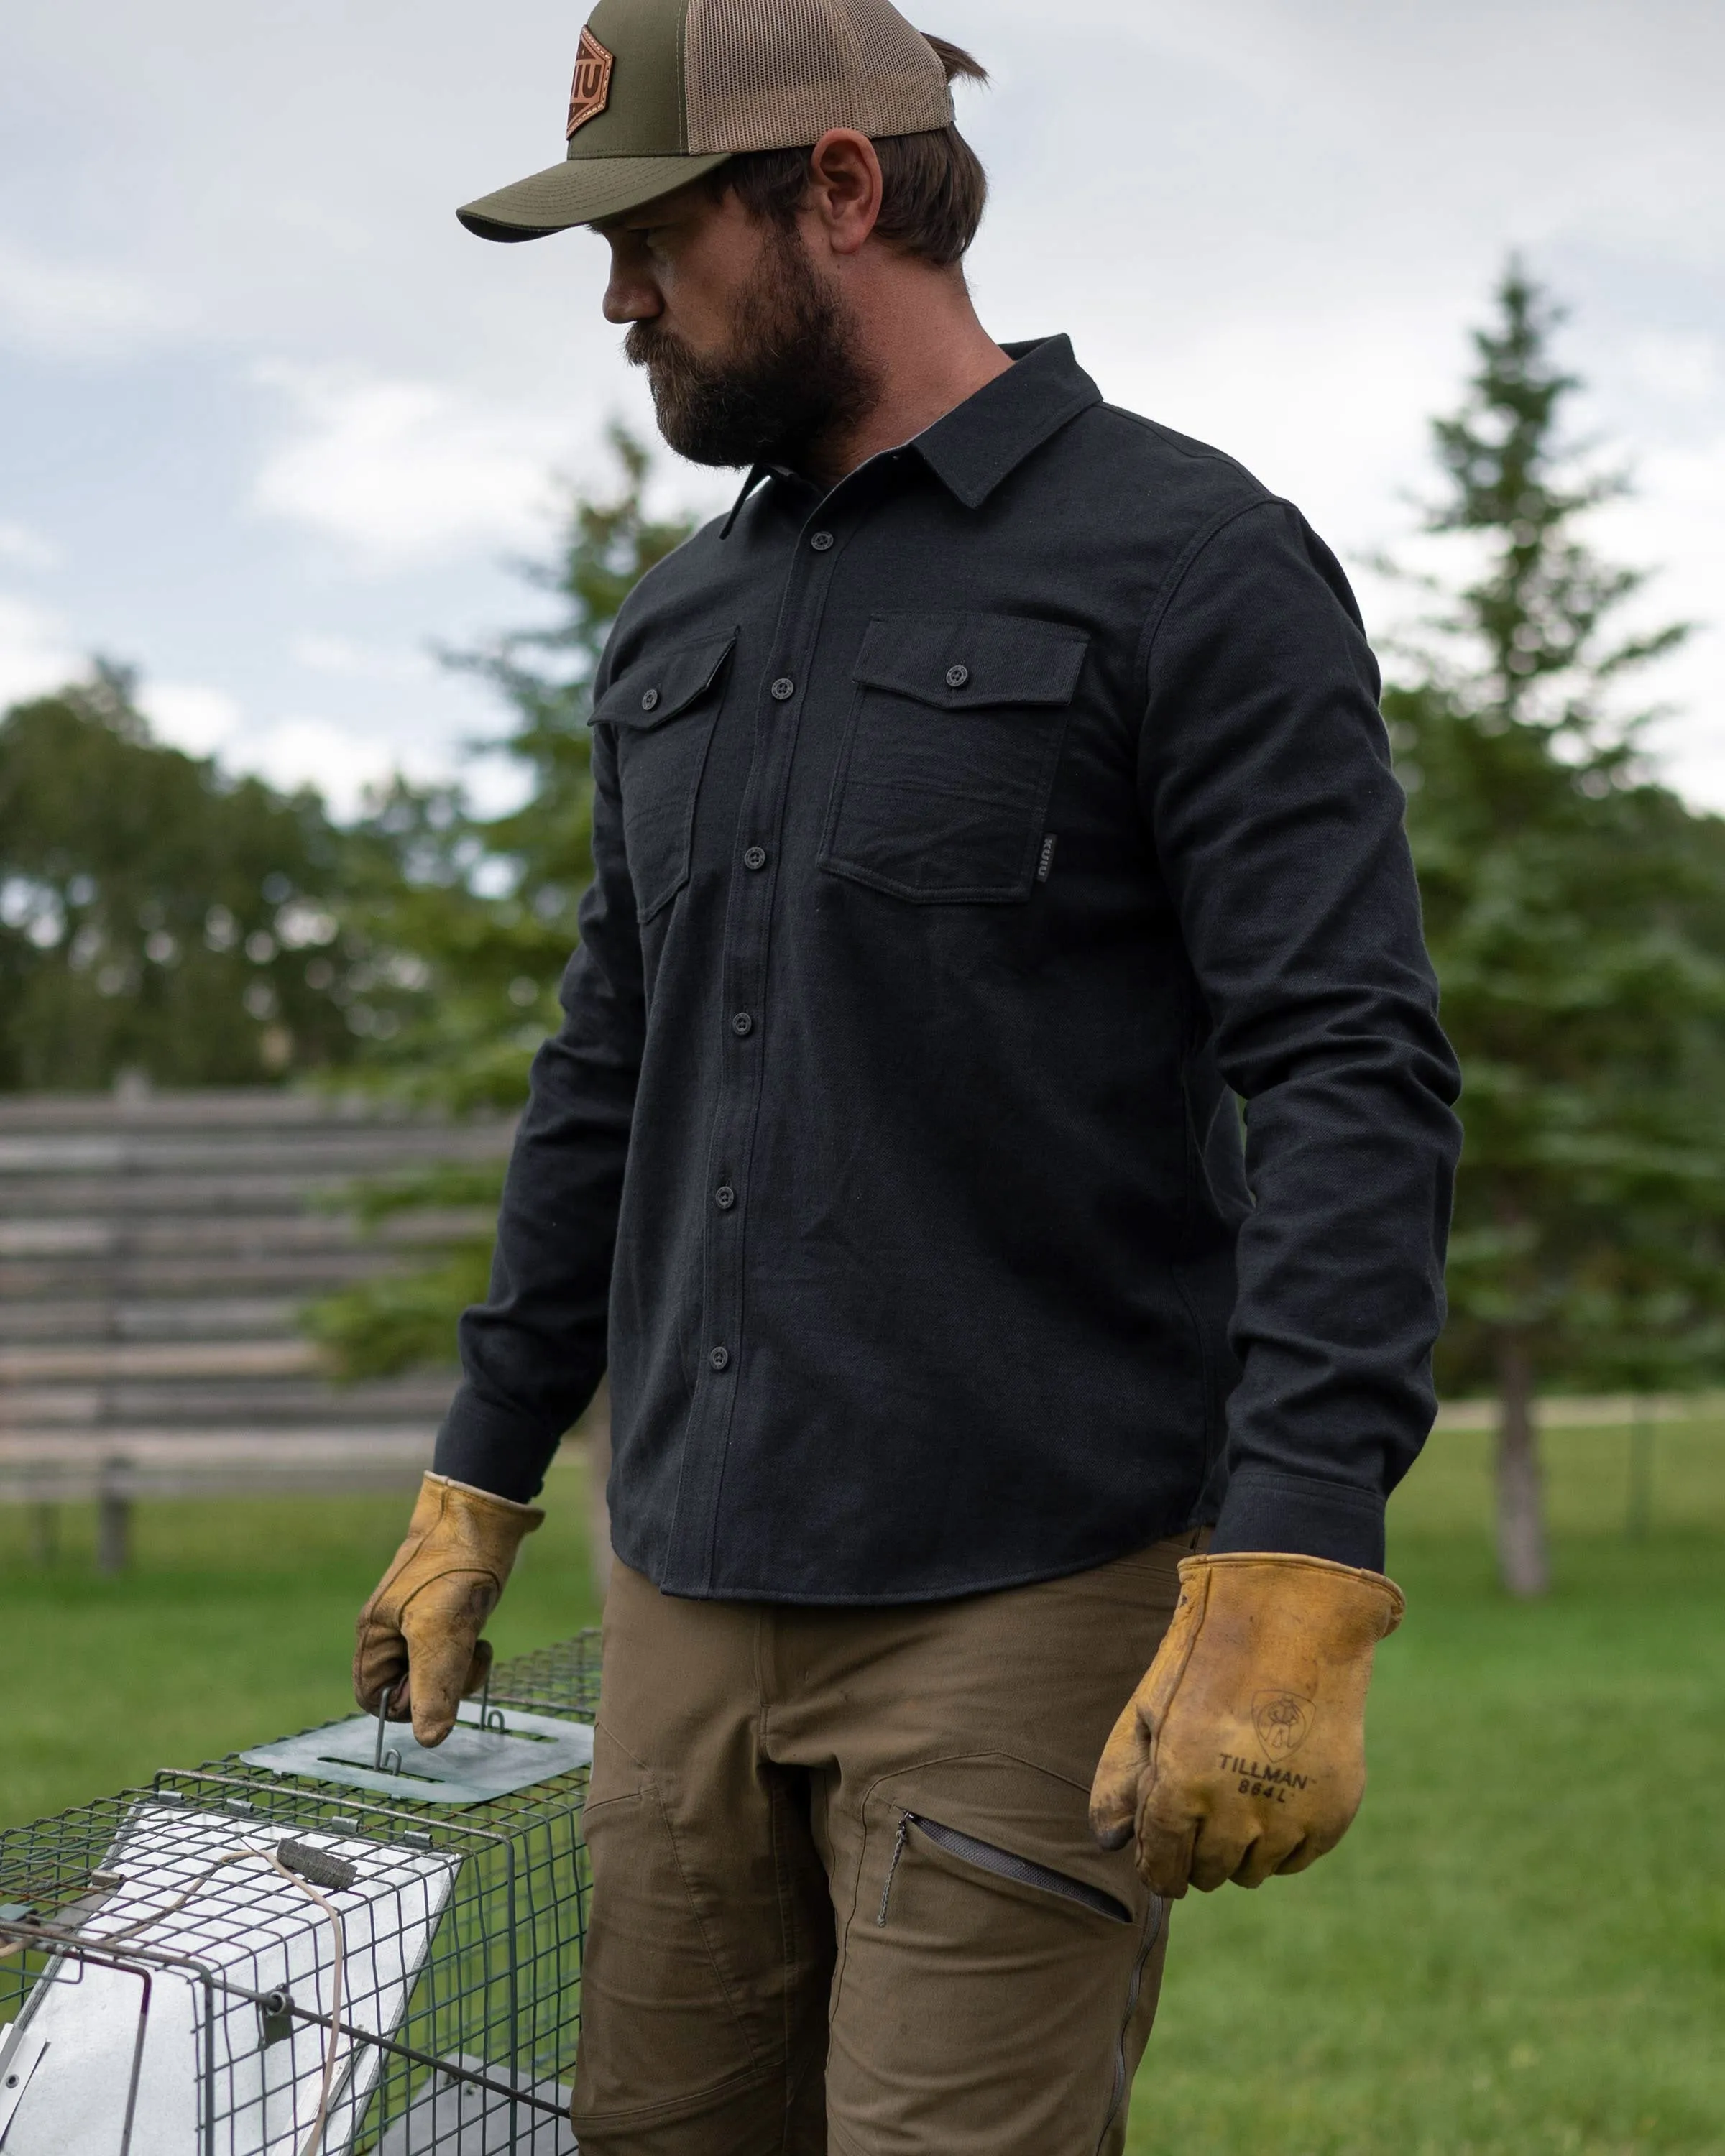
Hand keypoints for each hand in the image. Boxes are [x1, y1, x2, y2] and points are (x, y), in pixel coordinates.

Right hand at [353, 1472, 544, 1746]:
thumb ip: (433, 1686)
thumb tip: (429, 1741)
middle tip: (463, 1659)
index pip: (373, 1699)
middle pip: (408, 1691)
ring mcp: (421, 1625)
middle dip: (440, 1687)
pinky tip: (481, 1637)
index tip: (435, 1688)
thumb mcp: (441, 1632)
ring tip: (475, 1644)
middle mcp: (392, 1633)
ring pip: (435, 1676)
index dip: (403, 1706)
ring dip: (460, 1671)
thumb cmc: (453, 1566)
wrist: (483, 1513)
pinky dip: (470, 1655)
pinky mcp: (448, 1618)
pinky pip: (453, 1657)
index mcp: (375, 1635)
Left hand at [1088, 1552, 1402, 1894]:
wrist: (1295, 1618)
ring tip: (1241, 1789)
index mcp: (1181, 1787)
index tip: (1163, 1859)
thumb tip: (1109, 1842)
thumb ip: (1122, 1780)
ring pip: (1254, 1871)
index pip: (1163, 1869)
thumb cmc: (1210, 1659)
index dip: (1159, 1868)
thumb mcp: (1148, 1708)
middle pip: (1209, 1874)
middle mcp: (1236, 1814)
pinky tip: (1276, 1788)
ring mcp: (1290, 1817)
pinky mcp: (1333, 1812)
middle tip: (1204, 1806)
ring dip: (1241, 1846)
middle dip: (1197, 1851)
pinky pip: (1297, 1857)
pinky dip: (1284, 1837)